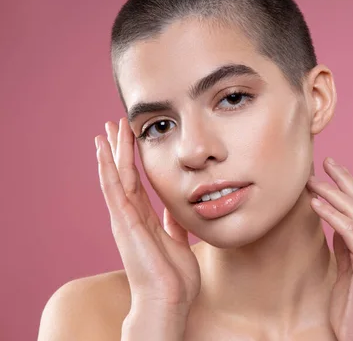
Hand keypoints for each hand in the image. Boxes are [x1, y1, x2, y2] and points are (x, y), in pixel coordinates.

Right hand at [95, 117, 200, 316]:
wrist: (169, 299)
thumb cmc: (174, 277)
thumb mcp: (178, 241)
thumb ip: (173, 225)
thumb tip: (176, 209)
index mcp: (143, 220)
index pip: (136, 182)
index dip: (132, 160)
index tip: (130, 139)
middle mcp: (130, 217)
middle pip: (122, 175)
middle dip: (118, 149)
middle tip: (113, 125)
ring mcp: (124, 220)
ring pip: (115, 178)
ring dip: (110, 153)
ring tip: (105, 130)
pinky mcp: (124, 223)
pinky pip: (114, 191)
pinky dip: (107, 170)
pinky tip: (102, 152)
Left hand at [306, 158, 352, 340]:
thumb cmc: (352, 308)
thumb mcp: (345, 270)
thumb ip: (343, 246)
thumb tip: (333, 224)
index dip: (346, 185)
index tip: (328, 169)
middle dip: (343, 179)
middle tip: (325, 160)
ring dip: (332, 192)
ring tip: (311, 180)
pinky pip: (349, 231)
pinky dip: (332, 214)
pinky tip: (315, 203)